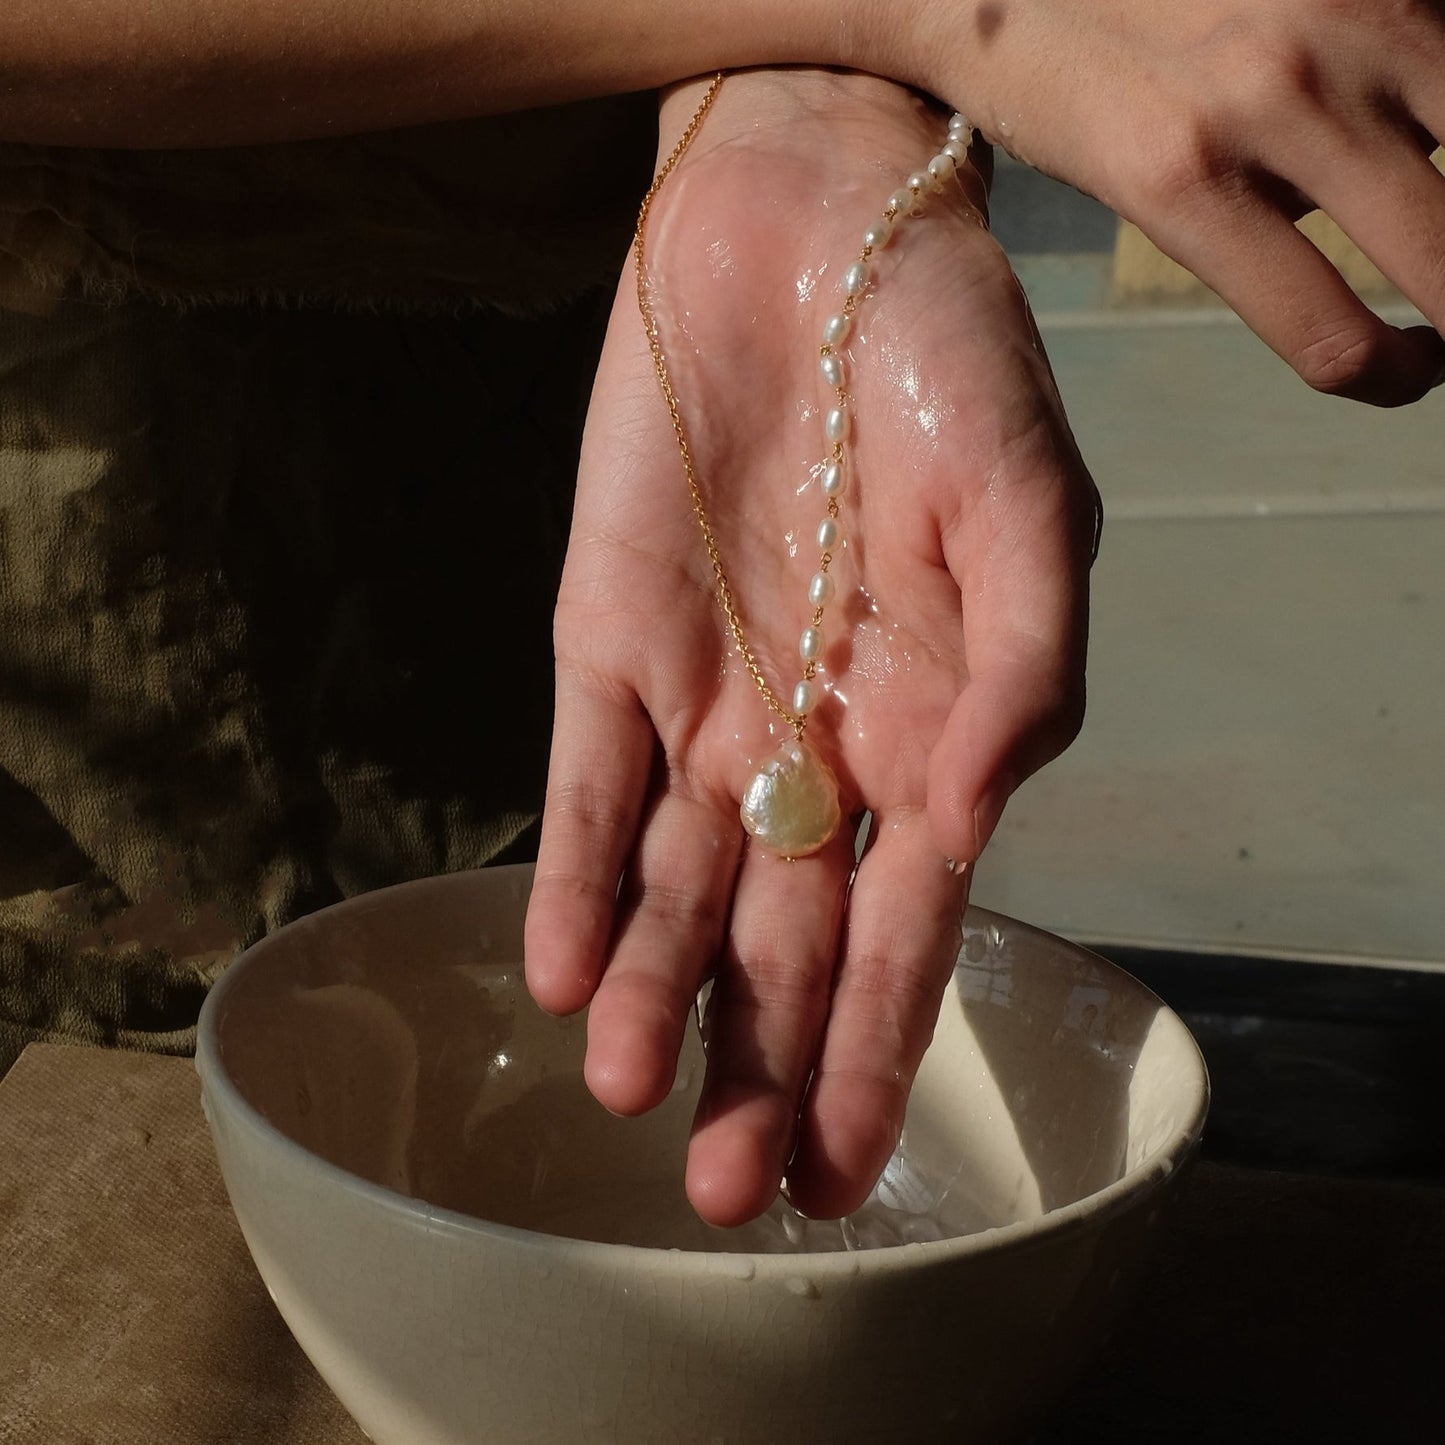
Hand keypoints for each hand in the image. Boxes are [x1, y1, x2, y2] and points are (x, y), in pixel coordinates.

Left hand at [524, 70, 1096, 1224]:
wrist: (811, 234)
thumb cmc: (947, 363)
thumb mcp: (1035, 509)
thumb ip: (1024, 672)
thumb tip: (973, 814)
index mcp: (927, 729)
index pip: (900, 924)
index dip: (871, 1044)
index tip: (844, 1167)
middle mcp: (812, 742)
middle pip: (777, 934)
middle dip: (756, 1057)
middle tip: (731, 1185)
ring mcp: (703, 699)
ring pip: (672, 880)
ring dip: (655, 986)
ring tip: (632, 1090)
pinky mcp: (605, 640)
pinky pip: (584, 774)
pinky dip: (572, 867)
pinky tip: (563, 966)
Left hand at [888, 0, 1444, 405]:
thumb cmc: (1057, 63)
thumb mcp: (1125, 174)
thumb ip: (1249, 221)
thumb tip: (1372, 252)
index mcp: (1183, 178)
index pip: (1331, 337)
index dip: (1390, 376)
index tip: (1408, 370)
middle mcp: (1275, 95)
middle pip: (1441, 258)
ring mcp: (1345, 11)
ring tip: (1415, 196)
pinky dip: (1433, 82)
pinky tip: (1394, 103)